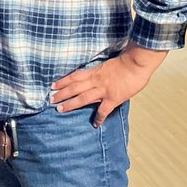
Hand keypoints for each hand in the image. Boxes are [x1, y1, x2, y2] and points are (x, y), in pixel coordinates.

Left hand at [50, 44, 167, 125]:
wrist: (136, 63)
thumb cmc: (125, 62)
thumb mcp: (108, 65)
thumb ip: (100, 73)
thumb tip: (95, 77)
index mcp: (94, 71)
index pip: (74, 76)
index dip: (63, 81)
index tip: (53, 85)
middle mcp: (95, 81)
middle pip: (74, 87)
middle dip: (61, 94)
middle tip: (51, 99)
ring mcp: (103, 90)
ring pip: (82, 98)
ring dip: (70, 104)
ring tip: (60, 109)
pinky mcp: (113, 98)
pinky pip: (103, 111)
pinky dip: (98, 118)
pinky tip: (95, 124)